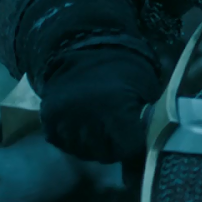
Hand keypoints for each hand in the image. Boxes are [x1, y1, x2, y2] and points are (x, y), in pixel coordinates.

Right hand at [39, 45, 160, 162]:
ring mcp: (64, 119)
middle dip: (113, 147)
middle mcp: (87, 118)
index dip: (133, 145)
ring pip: (82, 152)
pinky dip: (72, 139)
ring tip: (99, 126)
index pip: (127, 148)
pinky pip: (63, 143)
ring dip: (92, 146)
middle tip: (117, 131)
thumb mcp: (144, 89)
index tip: (134, 138)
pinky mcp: (49, 119)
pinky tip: (82, 125)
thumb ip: (147, 119)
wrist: (84, 46)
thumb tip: (152, 148)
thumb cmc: (123, 70)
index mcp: (115, 109)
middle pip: (104, 154)